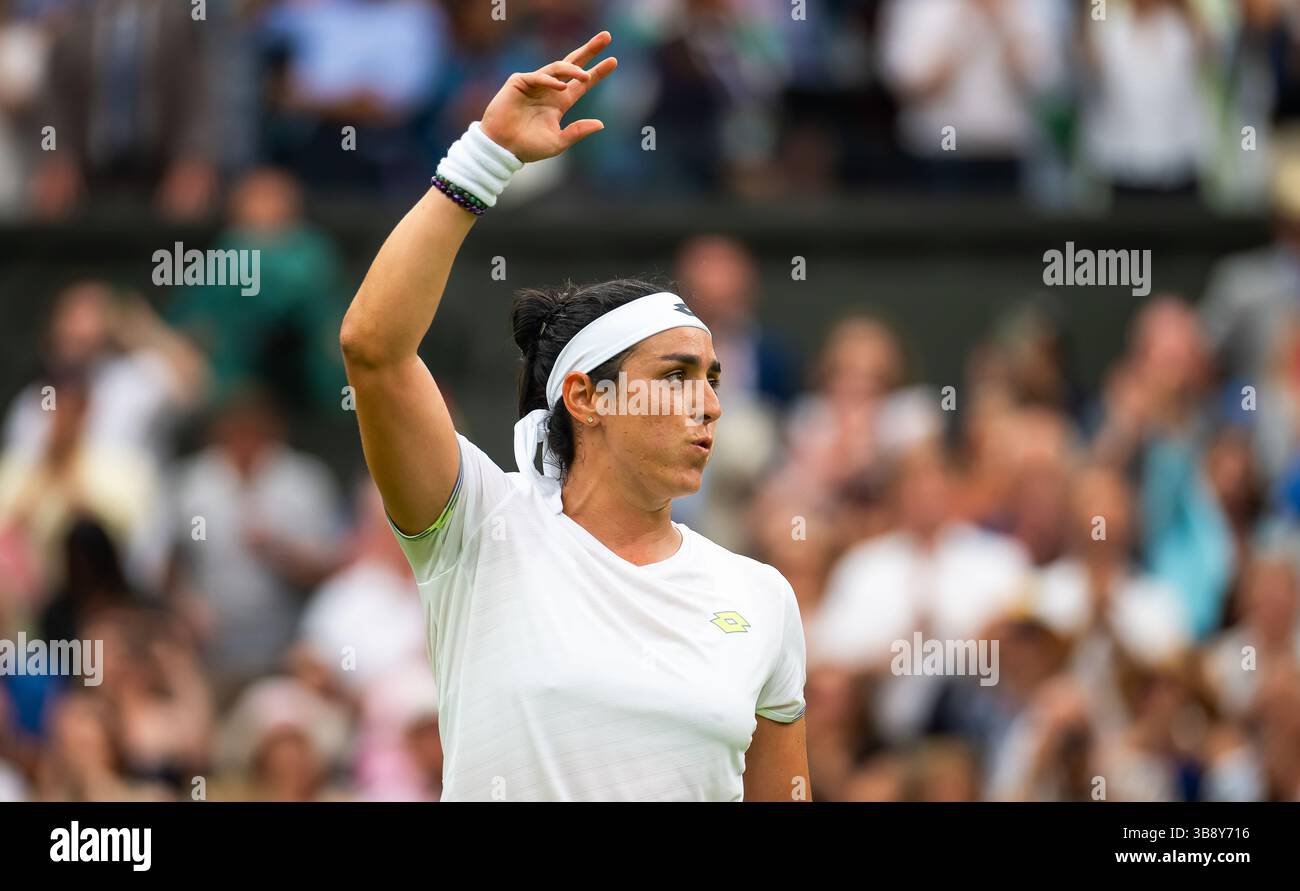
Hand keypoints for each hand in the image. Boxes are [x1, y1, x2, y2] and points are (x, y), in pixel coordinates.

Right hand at [480, 31, 617, 162]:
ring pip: (558, 67)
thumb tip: (601, 124)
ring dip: (573, 69)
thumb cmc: (528, 147)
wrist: (502, 148)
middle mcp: (550, 89)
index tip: (614, 61)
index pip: (582, 83)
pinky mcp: (519, 82)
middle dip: (589, 50)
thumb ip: (578, 132)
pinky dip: (550, 80)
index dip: (597, 72)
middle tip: (606, 37)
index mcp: (560, 103)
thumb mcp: (558, 142)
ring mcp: (535, 83)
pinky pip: (539, 76)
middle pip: (573, 64)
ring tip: (585, 75)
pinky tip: (561, 87)